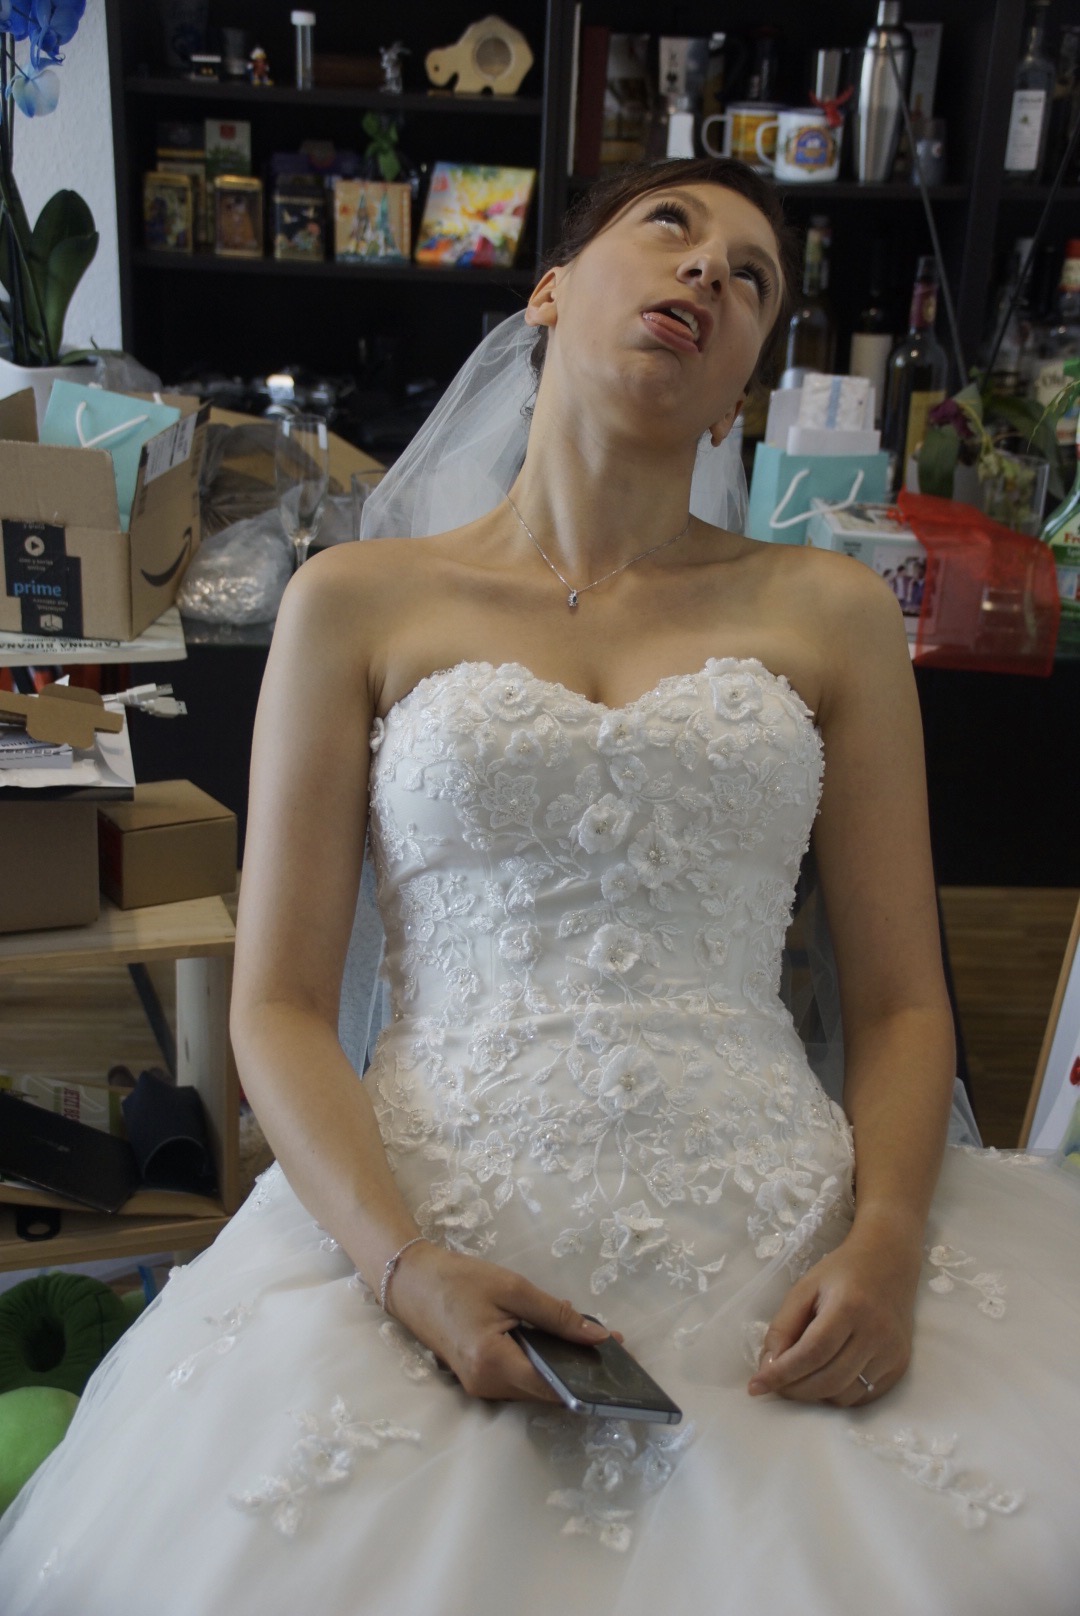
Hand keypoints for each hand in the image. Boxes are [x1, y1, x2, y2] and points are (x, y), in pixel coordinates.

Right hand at [386, 1242, 615, 1403]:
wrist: (412, 1282)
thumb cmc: (459, 1280)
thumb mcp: (511, 1288)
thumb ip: (555, 1315)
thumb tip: (597, 1336)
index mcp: (493, 1363)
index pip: (552, 1387)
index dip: (587, 1381)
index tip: (618, 1368)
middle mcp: (486, 1385)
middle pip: (545, 1392)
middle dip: (579, 1374)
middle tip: (611, 1348)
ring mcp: (480, 1387)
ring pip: (532, 1388)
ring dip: (560, 1371)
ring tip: (591, 1345)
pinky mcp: (478, 1379)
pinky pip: (518, 1380)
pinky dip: (540, 1366)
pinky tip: (558, 1346)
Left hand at [747, 1223, 921, 1406]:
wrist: (889, 1262)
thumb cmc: (841, 1272)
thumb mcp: (805, 1288)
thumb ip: (783, 1326)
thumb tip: (768, 1366)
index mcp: (850, 1307)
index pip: (812, 1352)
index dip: (782, 1373)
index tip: (757, 1385)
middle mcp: (876, 1332)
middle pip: (829, 1379)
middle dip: (794, 1389)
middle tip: (774, 1385)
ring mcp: (892, 1352)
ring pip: (845, 1395)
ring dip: (815, 1395)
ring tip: (799, 1378)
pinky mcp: (900, 1365)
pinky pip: (864, 1396)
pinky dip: (838, 1395)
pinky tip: (825, 1377)